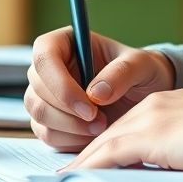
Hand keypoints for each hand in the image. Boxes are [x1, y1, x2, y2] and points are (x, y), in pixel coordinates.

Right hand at [25, 28, 174, 151]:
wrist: (146, 96)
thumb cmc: (143, 71)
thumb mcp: (142, 65)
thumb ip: (122, 72)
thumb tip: (96, 92)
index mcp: (67, 42)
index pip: (44, 55)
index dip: (60, 83)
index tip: (89, 105)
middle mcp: (51, 67)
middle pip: (36, 91)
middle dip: (69, 112)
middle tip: (101, 121)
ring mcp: (46, 95)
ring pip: (39, 115)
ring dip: (70, 128)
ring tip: (102, 126)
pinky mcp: (49, 120)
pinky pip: (47, 134)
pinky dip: (70, 139)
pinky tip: (93, 134)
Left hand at [60, 87, 182, 172]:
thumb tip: (173, 165)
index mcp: (169, 103)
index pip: (128, 127)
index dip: (108, 145)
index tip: (93, 161)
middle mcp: (155, 105)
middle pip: (110, 133)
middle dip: (88, 154)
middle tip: (69, 174)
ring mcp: (152, 118)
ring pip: (105, 143)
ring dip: (83, 163)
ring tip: (66, 181)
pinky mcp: (152, 135)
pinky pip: (110, 154)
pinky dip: (90, 168)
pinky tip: (77, 180)